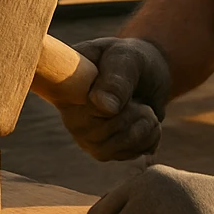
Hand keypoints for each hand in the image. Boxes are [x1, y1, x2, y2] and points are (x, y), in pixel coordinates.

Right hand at [62, 38, 171, 161]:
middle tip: (135, 94)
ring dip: (143, 126)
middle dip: (130, 115)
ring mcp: (87, 137)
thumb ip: (116, 79)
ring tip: (143, 106)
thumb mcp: (126, 59)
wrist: (149, 73)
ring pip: (115, 150)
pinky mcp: (107, 151)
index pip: (74, 113)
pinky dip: (150, 137)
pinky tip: (147, 120)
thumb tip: (104, 108)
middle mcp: (70, 117)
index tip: (118, 95)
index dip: (101, 110)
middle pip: (98, 135)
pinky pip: (131, 155)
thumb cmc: (131, 59)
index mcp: (64, 91)